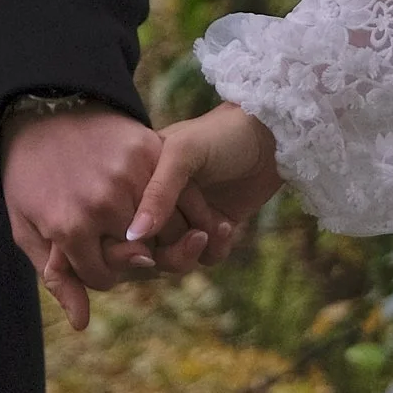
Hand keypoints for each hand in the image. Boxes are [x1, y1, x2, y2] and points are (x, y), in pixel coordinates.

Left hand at [2, 111, 219, 330]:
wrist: (44, 108)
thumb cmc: (29, 175)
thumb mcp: (28, 229)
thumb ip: (57, 276)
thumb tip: (82, 323)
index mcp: (71, 228)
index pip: (103, 277)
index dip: (101, 274)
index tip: (96, 260)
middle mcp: (104, 205)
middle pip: (142, 258)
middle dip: (136, 259)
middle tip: (128, 247)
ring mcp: (131, 176)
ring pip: (169, 231)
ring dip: (167, 238)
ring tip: (153, 232)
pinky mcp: (152, 151)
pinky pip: (182, 195)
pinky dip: (188, 211)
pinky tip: (178, 214)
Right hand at [126, 105, 283, 268]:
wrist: (272, 136)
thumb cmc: (221, 134)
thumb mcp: (183, 153)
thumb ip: (157, 192)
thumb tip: (132, 236)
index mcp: (138, 179)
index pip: (119, 223)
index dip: (127, 244)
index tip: (145, 250)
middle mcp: (157, 201)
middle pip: (146, 249)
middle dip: (169, 250)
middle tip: (195, 235)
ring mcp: (185, 216)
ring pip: (174, 258)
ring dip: (192, 251)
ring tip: (211, 230)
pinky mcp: (212, 228)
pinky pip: (204, 256)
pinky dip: (215, 248)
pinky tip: (227, 226)